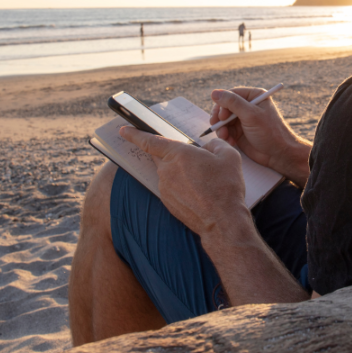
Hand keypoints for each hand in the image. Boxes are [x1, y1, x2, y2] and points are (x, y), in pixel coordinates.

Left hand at [119, 126, 249, 237]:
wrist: (222, 222)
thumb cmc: (225, 187)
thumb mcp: (228, 156)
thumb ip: (215, 144)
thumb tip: (208, 147)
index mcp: (178, 154)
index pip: (150, 141)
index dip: (135, 134)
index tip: (123, 130)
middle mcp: (166, 170)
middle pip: (162, 157)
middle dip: (174, 156)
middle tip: (194, 162)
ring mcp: (165, 188)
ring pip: (169, 173)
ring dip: (181, 173)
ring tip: (205, 182)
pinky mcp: (168, 202)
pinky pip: (172, 188)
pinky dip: (182, 187)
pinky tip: (200, 193)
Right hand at [209, 87, 311, 185]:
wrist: (279, 154)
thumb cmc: (270, 132)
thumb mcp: (251, 115)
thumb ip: (232, 103)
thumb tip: (214, 92)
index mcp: (253, 96)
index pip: (230, 94)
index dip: (222, 104)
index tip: (221, 116)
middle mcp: (247, 106)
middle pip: (224, 107)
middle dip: (219, 118)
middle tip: (216, 126)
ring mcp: (243, 119)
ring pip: (223, 120)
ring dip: (221, 128)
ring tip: (225, 137)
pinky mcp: (240, 132)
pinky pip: (226, 131)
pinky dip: (225, 136)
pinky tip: (231, 142)